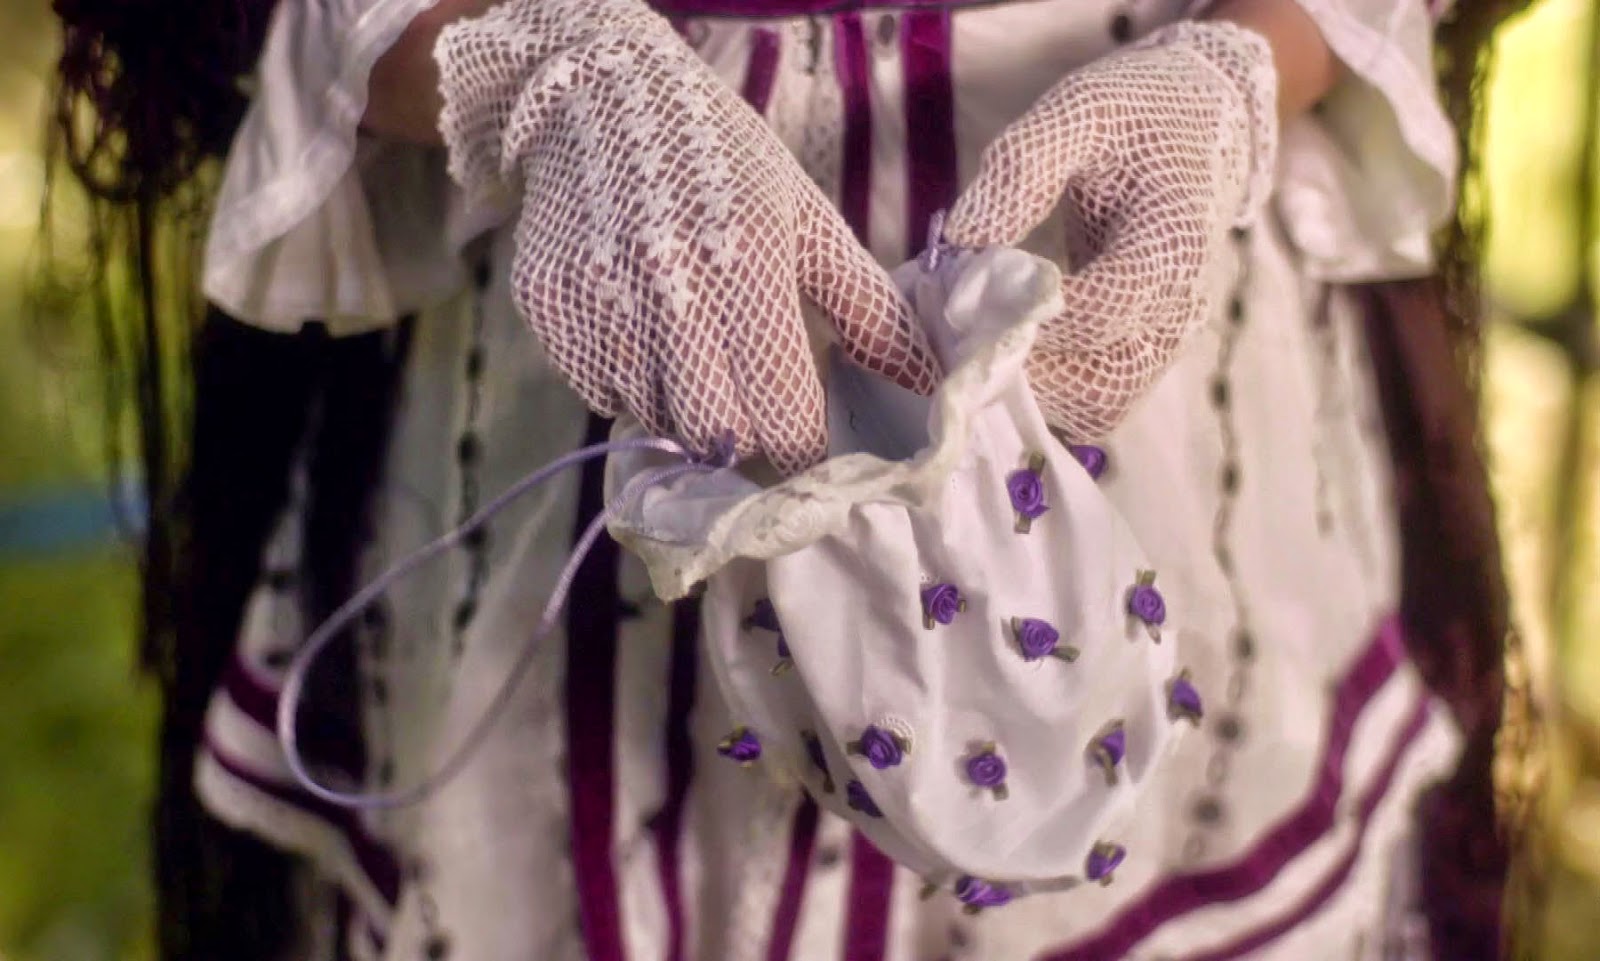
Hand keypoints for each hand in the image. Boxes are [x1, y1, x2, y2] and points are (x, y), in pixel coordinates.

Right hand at [437, 0, 939, 472]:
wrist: (598, 96)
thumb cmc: (723, 162)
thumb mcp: (808, 220)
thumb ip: (870, 311)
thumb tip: (930, 386)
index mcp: (748, 267)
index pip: (783, 420)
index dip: (803, 447)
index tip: (809, 439)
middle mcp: (668, 293)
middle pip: (717, 436)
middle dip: (743, 433)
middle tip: (751, 394)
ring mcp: (599, 305)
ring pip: (655, 421)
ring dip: (682, 406)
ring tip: (691, 341)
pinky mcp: (549, 313)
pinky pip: (600, 393)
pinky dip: (628, 381)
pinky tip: (641, 324)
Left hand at [942, 20, 1277, 440]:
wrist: (1203, 122)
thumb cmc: (1135, 114)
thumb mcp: (1076, 112)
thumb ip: (1018, 173)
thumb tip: (958, 247)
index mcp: (1171, 242)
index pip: (1099, 312)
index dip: (1026, 320)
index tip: (962, 297)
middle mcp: (1178, 307)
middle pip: (1099, 384)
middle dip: (1020, 371)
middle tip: (955, 336)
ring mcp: (1165, 339)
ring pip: (1097, 408)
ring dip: (1031, 392)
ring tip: (972, 345)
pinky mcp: (1144, 352)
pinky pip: (1096, 401)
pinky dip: (1046, 392)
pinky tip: (1000, 349)